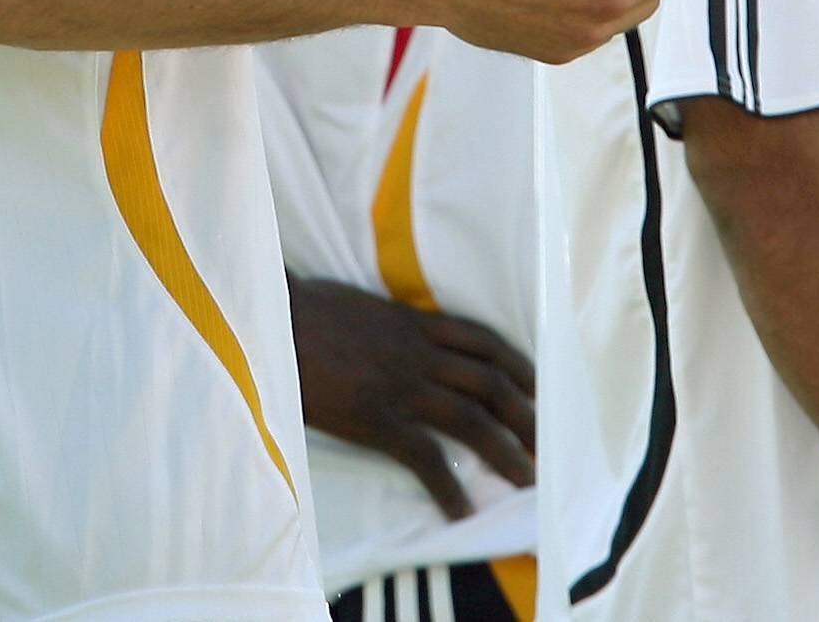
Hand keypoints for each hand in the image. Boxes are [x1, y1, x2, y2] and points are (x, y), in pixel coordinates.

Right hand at [288, 275, 533, 517]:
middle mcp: (419, 353)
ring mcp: (399, 385)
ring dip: (505, 453)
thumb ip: (396, 324)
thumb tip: (412, 338)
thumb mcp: (364, 306)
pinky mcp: (374, 417)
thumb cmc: (307, 310)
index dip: (519, 366)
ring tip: (528, 482)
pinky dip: (448, 486)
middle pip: (490, 383)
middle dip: (526, 415)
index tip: (539, 388)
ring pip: (470, 419)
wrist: (270, 316)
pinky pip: (423, 456)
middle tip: (548, 444)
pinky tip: (462, 511)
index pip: (485, 341)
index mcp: (415, 323)